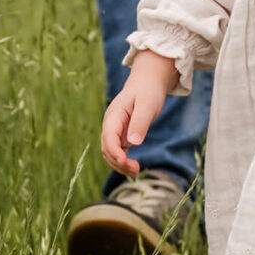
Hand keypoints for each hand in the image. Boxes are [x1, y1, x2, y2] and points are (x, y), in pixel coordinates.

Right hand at [100, 51, 179, 175]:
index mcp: (114, 116)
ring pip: (110, 153)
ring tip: (136, 171)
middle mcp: (111, 125)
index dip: (115, 152)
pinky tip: (134, 167)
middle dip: (118, 162)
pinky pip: (118, 151)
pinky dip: (123, 161)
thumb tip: (133, 143)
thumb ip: (140, 123)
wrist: (147, 83)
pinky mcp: (121, 135)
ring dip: (120, 164)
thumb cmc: (148, 92)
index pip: (108, 138)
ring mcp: (114, 131)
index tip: (125, 162)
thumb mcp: (147, 105)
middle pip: (107, 149)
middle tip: (136, 170)